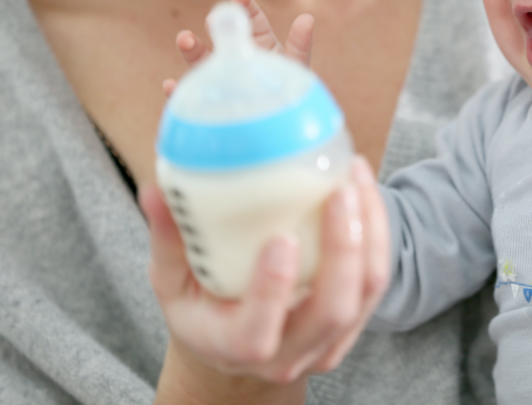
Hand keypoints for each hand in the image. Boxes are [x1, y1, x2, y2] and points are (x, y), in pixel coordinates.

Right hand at [143, 157, 389, 393]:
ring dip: (369, 232)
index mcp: (236, 347)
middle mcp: (288, 354)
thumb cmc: (203, 309)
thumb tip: (154, 189)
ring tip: (355, 176)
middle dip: (343, 248)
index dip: (273, 289)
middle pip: (331, 311)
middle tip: (338, 192)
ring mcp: (326, 343)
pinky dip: (377, 233)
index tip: (282, 239)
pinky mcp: (353, 324)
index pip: (258, 332)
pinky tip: (364, 189)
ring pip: (365, 292)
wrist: (239, 349)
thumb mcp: (173, 284)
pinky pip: (376, 280)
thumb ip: (168, 240)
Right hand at [163, 0, 314, 94]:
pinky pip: (193, 98)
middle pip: (223, 40)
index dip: (246, 8)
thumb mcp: (296, 70)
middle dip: (216, 28)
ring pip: (203, 62)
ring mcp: (223, 81)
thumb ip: (300, 46)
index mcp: (261, 46)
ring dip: (192, 50)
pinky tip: (171, 86)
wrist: (282, 133)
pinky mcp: (211, 105)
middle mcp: (238, 60)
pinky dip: (179, 92)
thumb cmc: (293, 99)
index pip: (252, 22)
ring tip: (184, 39)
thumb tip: (308, 18)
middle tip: (213, 19)